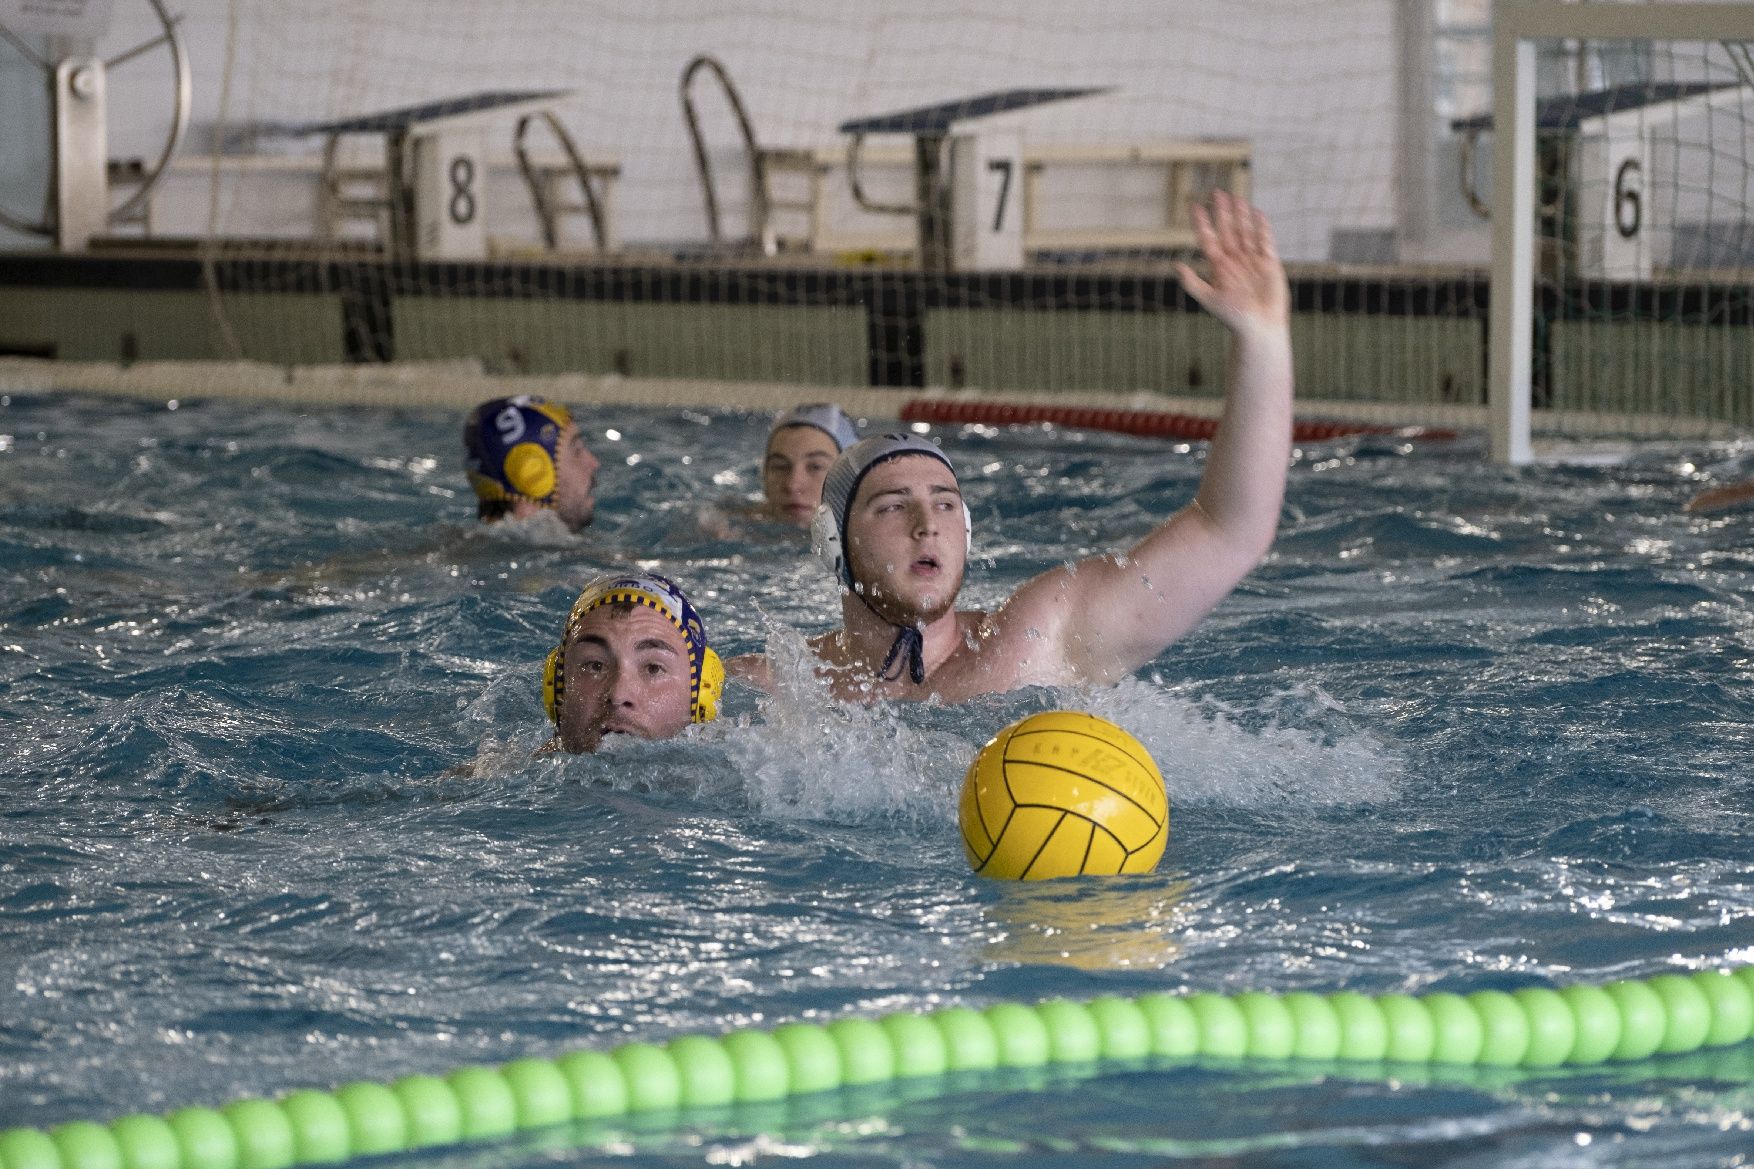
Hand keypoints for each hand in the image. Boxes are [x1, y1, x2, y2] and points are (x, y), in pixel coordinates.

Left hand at [1174, 190, 1288, 335]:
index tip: (1195, 206)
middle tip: (1217, 192)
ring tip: (1236, 197)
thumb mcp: (1210, 299)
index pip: (1208, 239)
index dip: (1202, 223)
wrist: (1260, 327)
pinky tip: (1258, 213)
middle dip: (1222, 212)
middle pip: (1227, 230)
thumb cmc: (1234, 318)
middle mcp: (1234, 261)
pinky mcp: (1269, 263)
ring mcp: (1252, 260)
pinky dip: (1262, 228)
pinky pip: (1265, 241)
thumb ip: (1192, 283)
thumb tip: (1176, 265)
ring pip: (1245, 232)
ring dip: (1241, 215)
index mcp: (1218, 267)